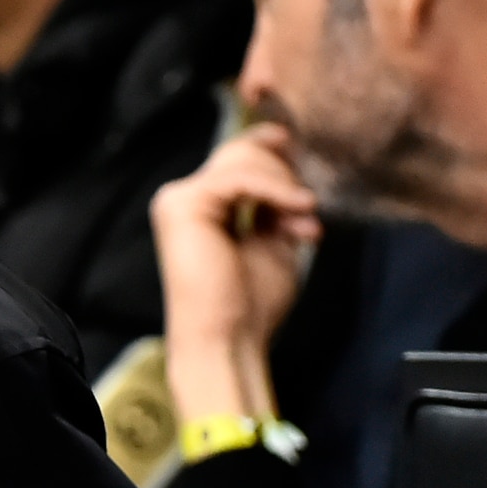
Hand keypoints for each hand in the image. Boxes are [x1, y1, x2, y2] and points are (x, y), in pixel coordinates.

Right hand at [150, 123, 320, 421]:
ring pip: (243, 162)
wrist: (227, 338)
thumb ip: (277, 208)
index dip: (268, 148)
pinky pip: (240, 179)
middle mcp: (182, 200)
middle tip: (308, 208)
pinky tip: (301, 210)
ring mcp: (178, 201)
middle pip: (239, 153)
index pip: (234, 161)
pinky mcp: (183, 205)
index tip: (299, 149)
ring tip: (306, 228)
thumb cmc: (249, 305)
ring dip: (286, 188)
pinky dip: (277, 191)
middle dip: (283, 171)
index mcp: (201, 210)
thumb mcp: (274, 243)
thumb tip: (291, 173)